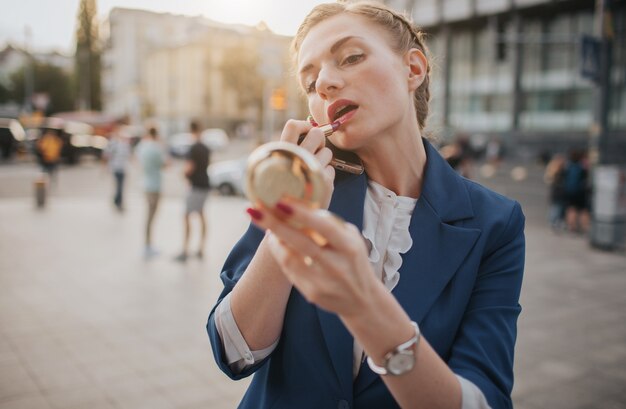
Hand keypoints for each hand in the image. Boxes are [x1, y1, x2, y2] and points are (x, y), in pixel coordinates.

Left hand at [246, 200, 375, 317]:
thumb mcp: (352, 239)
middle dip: (275, 224)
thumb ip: (330, 224)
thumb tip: (299, 205)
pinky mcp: (311, 293)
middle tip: (254, 208)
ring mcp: (323, 282)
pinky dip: (279, 252)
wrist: (363, 300)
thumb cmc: (353, 260)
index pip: (325, 228)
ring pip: (289, 258)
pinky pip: (288, 270)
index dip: (302, 214)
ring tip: (262, 219)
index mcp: (350, 247)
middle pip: (301, 242)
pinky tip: (275, 240)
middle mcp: (337, 266)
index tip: (281, 201)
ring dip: (273, 238)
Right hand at [280, 120, 334, 208]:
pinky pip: (331, 168)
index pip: (293, 125)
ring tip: (312, 171)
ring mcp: (314, 171)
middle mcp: (298, 160)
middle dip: (318, 139)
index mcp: (282, 154)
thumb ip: (287, 150)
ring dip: (323, 158)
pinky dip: (326, 174)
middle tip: (313, 150)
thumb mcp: (275, 168)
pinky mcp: (326, 183)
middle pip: (317, 133)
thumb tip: (308, 128)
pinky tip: (316, 184)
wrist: (286, 219)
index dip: (303, 125)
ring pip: (327, 151)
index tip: (305, 132)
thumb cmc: (280, 190)